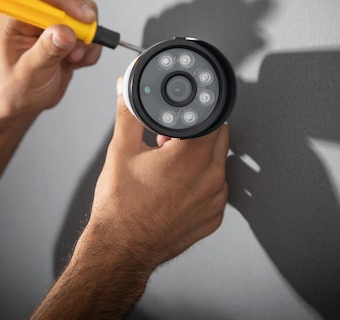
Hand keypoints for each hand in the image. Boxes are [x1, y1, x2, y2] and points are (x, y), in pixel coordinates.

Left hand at [0, 0, 101, 121]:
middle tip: (78, 48)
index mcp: (16, 18)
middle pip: (66, 1)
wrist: (25, 103)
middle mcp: (35, 16)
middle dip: (79, 25)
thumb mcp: (30, 71)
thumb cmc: (17, 88)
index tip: (83, 17)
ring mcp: (52, 24)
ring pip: (82, 16)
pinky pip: (89, 32)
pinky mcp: (67, 34)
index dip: (64, 1)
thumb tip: (64, 32)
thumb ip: (47, 51)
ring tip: (73, 60)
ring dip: (85, 40)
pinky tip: (76, 63)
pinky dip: (90, 49)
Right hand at [81, 78, 229, 269]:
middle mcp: (210, 179)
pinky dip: (202, 182)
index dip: (195, 114)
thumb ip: (129, 113)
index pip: (212, 118)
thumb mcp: (121, 150)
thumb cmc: (121, 207)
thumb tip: (127, 90)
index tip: (181, 117)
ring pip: (218, 163)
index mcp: (191, 158)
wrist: (120, 249)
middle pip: (219, 137)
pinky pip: (216, 189)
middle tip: (168, 141)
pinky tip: (177, 187)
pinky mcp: (213, 218)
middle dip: (198, 132)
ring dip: (200, 158)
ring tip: (170, 166)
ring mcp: (215, 201)